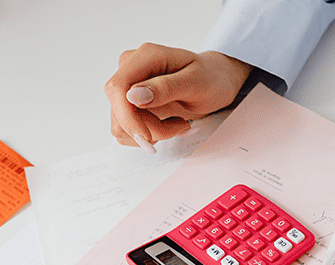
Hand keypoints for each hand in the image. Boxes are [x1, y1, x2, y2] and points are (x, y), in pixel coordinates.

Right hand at [105, 44, 252, 150]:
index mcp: (145, 57)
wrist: (217, 81)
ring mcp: (130, 87)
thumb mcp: (196, 83)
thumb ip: (165, 88)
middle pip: (119, 109)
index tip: (148, 137)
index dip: (128, 117)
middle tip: (181, 127)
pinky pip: (128, 128)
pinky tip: (171, 124)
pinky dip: (150, 134)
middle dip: (148, 128)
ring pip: (122, 124)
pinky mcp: (132, 103)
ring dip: (152, 133)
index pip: (118, 88)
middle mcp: (132, 69)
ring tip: (180, 124)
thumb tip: (133, 96)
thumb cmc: (211, 78)